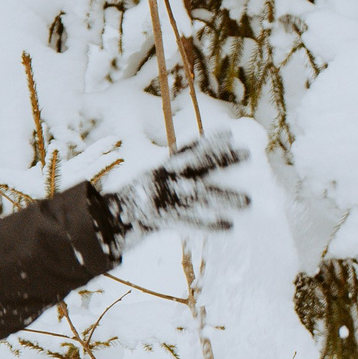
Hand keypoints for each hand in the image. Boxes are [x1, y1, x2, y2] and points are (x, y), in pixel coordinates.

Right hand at [105, 133, 251, 241]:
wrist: (108, 224)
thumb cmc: (133, 207)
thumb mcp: (150, 186)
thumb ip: (171, 180)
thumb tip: (195, 178)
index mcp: (160, 170)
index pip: (187, 150)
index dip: (208, 141)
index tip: (229, 132)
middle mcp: (163, 178)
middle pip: (198, 164)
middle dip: (223, 159)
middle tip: (248, 154)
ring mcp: (163, 197)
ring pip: (200, 194)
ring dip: (226, 197)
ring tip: (249, 201)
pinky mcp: (161, 218)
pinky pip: (190, 221)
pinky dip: (209, 224)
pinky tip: (229, 226)